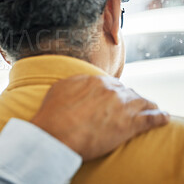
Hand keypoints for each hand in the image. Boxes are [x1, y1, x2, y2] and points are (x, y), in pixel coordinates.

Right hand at [31, 75, 169, 160]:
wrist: (55, 134)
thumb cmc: (52, 114)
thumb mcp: (59, 88)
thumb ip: (75, 83)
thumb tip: (81, 82)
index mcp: (95, 81)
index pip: (112, 84)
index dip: (115, 92)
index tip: (115, 98)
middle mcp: (111, 90)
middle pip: (128, 92)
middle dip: (131, 98)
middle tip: (131, 106)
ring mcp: (122, 106)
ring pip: (143, 102)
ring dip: (148, 106)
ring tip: (152, 110)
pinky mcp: (130, 125)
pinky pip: (152, 119)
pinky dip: (160, 118)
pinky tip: (163, 118)